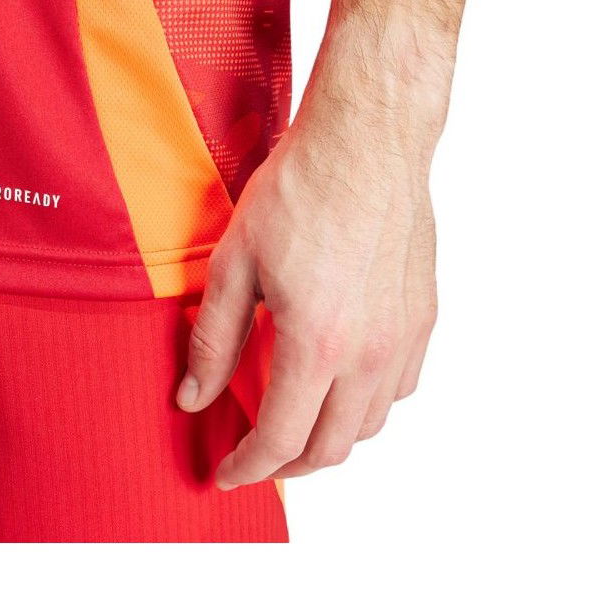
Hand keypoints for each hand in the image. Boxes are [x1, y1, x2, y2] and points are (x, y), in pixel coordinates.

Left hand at [177, 54, 442, 488]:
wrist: (365, 142)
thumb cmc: (299, 190)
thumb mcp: (233, 265)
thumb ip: (213, 342)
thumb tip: (193, 398)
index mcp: (317, 344)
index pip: (282, 440)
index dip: (248, 467)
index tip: (227, 472)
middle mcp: (369, 352)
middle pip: (332, 447)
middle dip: (289, 465)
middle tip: (255, 456)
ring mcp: (403, 336)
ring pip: (372, 424)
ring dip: (330, 437)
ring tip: (295, 422)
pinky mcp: (422, 315)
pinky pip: (400, 387)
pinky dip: (368, 403)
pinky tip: (340, 381)